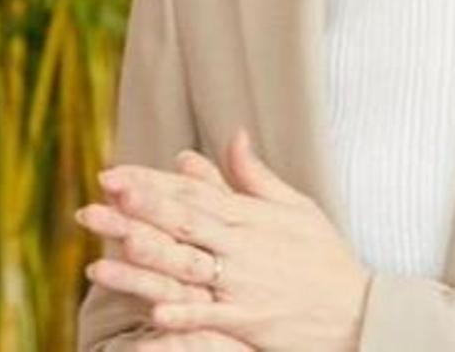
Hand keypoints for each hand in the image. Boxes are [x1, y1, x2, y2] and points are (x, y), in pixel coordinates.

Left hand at [82, 126, 373, 351]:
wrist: (358, 308)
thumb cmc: (323, 256)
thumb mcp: (295, 206)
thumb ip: (256, 176)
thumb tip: (233, 134)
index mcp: (249, 216)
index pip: (191, 192)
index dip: (150, 182)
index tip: (112, 173)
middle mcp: (242, 246)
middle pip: (182, 222)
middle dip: (137, 209)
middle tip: (97, 198)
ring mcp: (244, 283)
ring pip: (189, 266)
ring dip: (150, 258)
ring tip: (112, 248)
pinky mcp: (250, 319)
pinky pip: (211, 316)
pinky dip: (185, 314)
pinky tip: (155, 312)